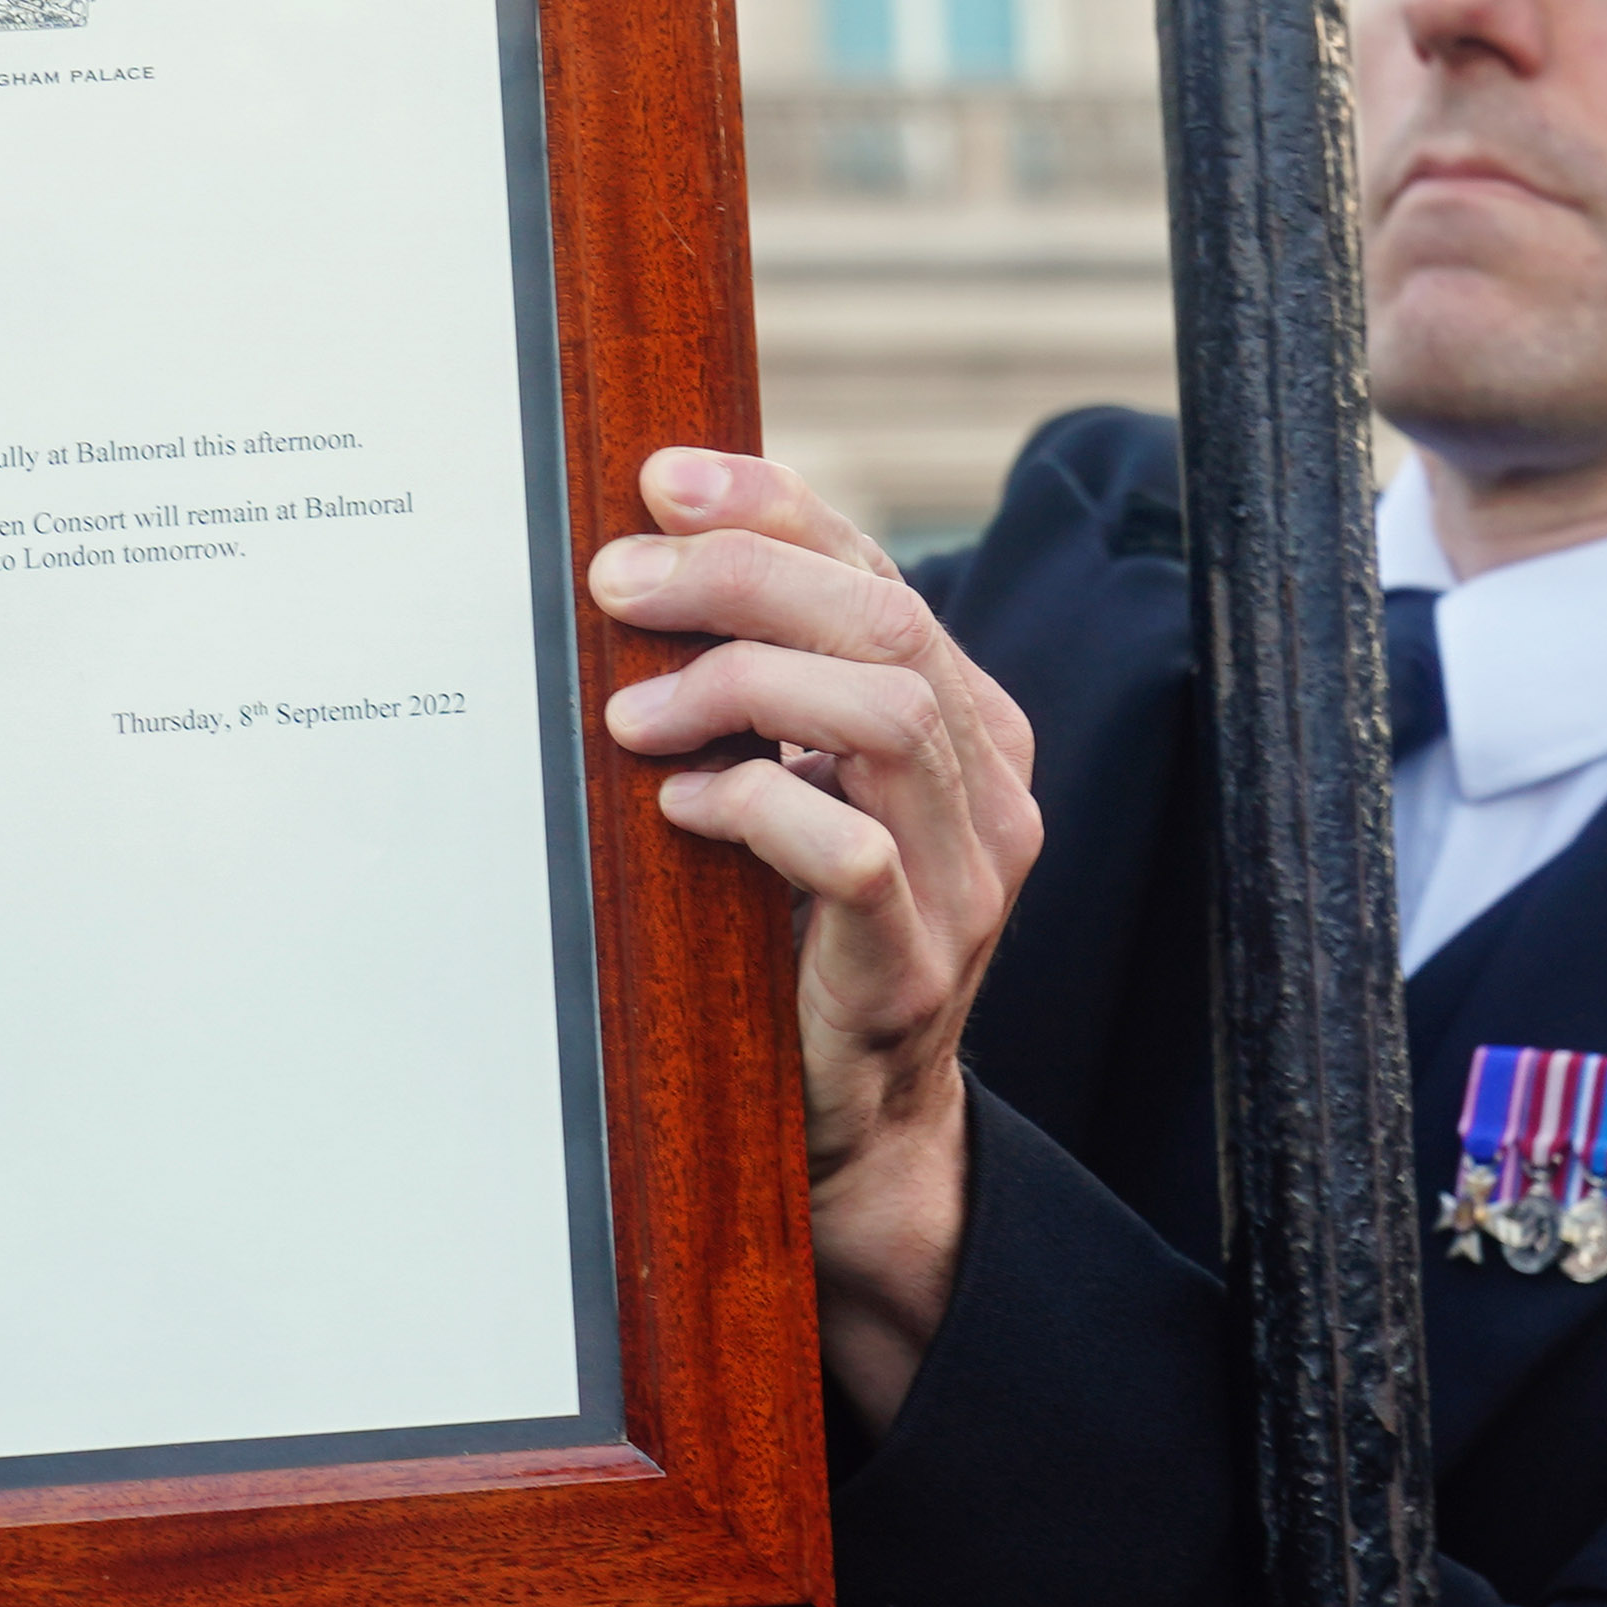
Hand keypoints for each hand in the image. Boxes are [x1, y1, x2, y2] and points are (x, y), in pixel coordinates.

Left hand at [589, 450, 1040, 1424]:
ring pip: (884, 714)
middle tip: (616, 584)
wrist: (855, 1127)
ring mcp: (968, 879)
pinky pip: (854, 851)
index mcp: (968, 724)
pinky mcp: (914, 963)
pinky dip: (757, 805)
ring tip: (634, 711)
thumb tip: (648, 561)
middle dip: (740, 577)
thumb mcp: (797, 788)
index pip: (881, 571)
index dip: (775, 509)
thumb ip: (767, 691)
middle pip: (884, 620)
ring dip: (741, 685)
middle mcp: (990, 788)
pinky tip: (681, 805)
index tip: (660, 479)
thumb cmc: (798, 938)